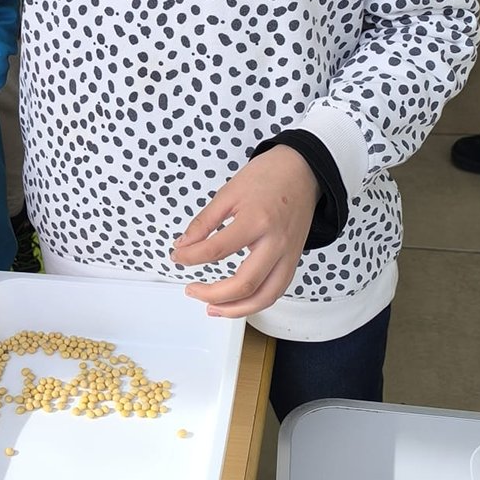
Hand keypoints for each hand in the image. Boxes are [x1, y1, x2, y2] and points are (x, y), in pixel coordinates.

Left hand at [171, 145, 320, 317]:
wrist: (302, 170)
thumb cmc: (267, 177)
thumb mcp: (228, 193)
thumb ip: (204, 222)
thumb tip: (183, 246)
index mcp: (256, 220)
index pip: (217, 249)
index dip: (191, 257)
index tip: (177, 257)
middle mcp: (276, 242)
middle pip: (245, 284)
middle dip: (213, 294)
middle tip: (191, 290)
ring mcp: (289, 255)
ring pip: (265, 296)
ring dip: (236, 309)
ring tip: (212, 308)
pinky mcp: (294, 260)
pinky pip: (276, 290)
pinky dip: (256, 302)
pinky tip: (237, 301)